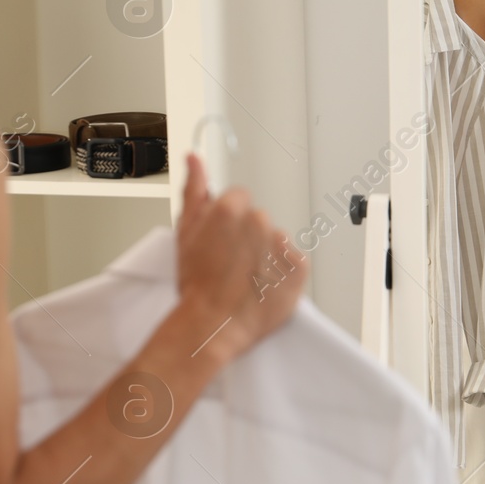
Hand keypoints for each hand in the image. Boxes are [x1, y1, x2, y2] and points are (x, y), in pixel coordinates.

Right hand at [172, 153, 307, 362]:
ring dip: (266, 256)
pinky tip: (263, 286)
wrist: (212, 325)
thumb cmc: (197, 285)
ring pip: (275, 241)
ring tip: (246, 279)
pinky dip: (283, 274)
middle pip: (258, 221)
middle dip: (248, 239)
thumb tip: (195, 159)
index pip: (239, 200)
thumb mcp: (186, 232)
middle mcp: (259, 221)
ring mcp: (281, 243)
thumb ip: (194, 191)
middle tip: (231, 265)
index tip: (222, 243)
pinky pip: (293, 262)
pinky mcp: (299, 267)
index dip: (228, 224)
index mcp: (231, 208)